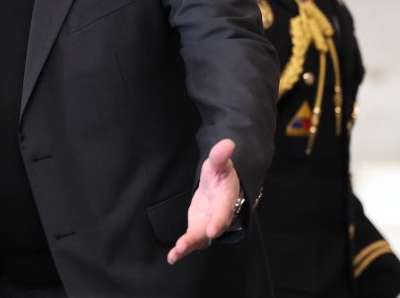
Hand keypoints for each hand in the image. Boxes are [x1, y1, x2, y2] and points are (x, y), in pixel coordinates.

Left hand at [167, 138, 240, 264]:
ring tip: (176, 253)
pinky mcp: (198, 228)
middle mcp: (218, 216)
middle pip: (209, 229)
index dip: (218, 221)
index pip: (223, 211)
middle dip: (198, 237)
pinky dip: (183, 249)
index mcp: (226, 200)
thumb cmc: (221, 174)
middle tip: (185, 244)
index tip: (211, 230)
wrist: (221, 187)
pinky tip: (172, 257)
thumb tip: (227, 143)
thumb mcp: (219, 163)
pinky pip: (191, 240)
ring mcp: (208, 224)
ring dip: (188, 246)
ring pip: (200, 238)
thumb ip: (220, 156)